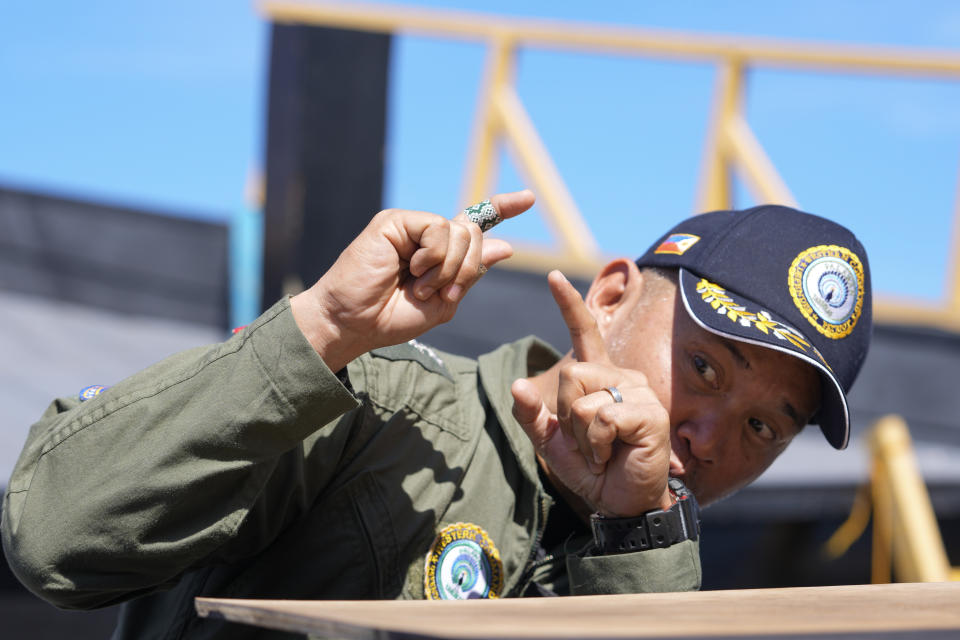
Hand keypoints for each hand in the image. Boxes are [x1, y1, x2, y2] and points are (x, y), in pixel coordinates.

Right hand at [291, 190, 534, 370]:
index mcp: (439, 253)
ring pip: (460, 232)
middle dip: (467, 269)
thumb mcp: (443, 303)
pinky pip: (438, 228)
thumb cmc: (391, 318)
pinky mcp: (395, 220)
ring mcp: (411, 226)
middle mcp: (426, 235)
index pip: (476, 224)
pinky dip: (432, 256)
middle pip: (475, 234)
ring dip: (447, 268)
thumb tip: (505, 246)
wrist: (355, 322)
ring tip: (419, 286)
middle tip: (441, 293)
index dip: (502, 208)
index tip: (529, 199)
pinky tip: (411, 268)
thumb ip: (472, 274)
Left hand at [511, 270, 671, 516]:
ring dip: (582, 434)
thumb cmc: (591, 469)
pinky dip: (596, 443)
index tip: (553, 276)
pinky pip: (602, 417)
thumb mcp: (550, 441)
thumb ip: (531, 414)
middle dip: (567, 414)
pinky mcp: (649, 414)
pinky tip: (612, 454)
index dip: (568, 305)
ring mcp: (639, 393)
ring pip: (583, 397)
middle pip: (571, 373)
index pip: (583, 333)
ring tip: (602, 450)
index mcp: (600, 378)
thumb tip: (517, 384)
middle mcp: (622, 377)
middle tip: (588, 441)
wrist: (618, 502)